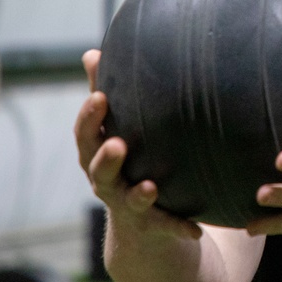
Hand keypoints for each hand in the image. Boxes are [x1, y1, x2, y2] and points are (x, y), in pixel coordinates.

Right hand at [75, 49, 200, 239]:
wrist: (139, 224)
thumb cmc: (126, 160)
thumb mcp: (114, 128)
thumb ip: (105, 92)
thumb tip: (92, 52)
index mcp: (95, 155)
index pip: (85, 135)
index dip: (89, 118)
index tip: (100, 98)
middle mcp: (106, 182)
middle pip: (99, 171)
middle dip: (107, 159)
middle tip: (118, 145)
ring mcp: (128, 206)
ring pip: (129, 201)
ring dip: (139, 195)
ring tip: (151, 188)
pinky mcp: (152, 226)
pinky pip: (166, 227)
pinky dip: (179, 227)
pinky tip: (196, 229)